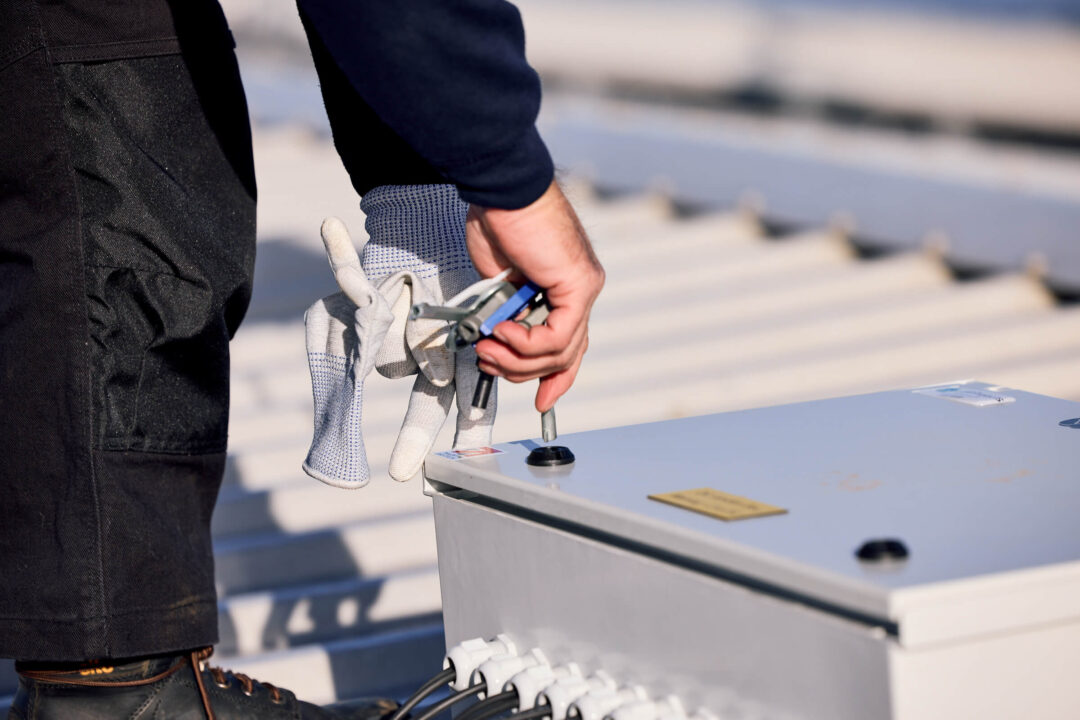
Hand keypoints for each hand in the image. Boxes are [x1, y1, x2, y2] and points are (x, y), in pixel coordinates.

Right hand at [467, 181, 604, 412]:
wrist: (503, 192)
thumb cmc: (498, 223)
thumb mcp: (501, 284)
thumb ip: (509, 314)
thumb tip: (499, 346)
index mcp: (566, 288)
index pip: (571, 344)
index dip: (556, 377)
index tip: (542, 402)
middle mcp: (582, 290)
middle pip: (565, 355)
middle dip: (524, 371)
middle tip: (489, 362)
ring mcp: (584, 288)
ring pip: (559, 351)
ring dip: (516, 359)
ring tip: (487, 347)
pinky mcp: (579, 286)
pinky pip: (555, 337)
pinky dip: (525, 343)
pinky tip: (502, 332)